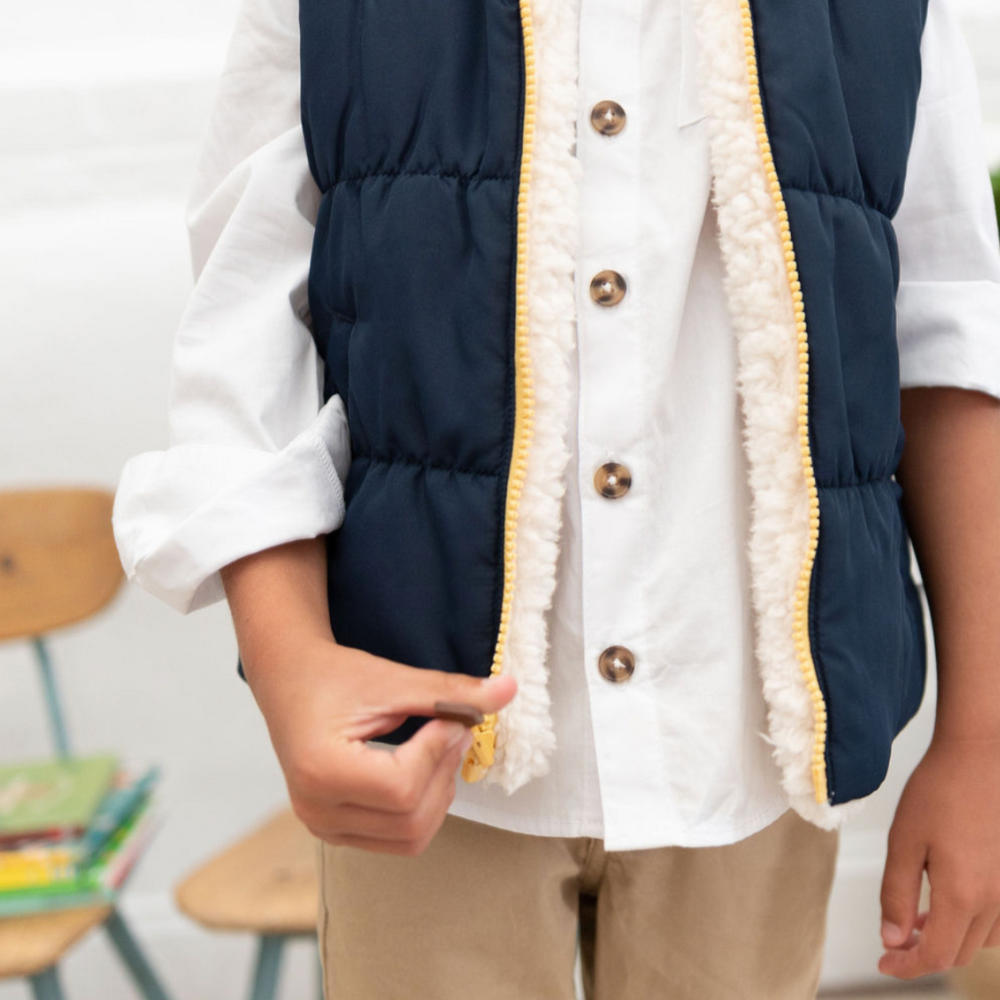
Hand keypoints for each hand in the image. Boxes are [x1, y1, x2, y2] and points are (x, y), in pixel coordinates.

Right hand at [245, 634, 517, 855]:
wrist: (290, 681)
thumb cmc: (335, 677)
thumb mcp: (393, 680)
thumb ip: (451, 692)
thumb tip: (510, 689)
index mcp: (321, 771)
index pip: (402, 786)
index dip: (437, 752)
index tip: (446, 719)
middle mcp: (317, 810)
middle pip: (410, 819)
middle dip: (443, 773)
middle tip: (451, 731)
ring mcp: (324, 828)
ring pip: (410, 837)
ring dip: (438, 794)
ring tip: (436, 749)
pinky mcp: (335, 832)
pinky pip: (397, 840)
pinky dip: (421, 808)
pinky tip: (420, 770)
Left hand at [879, 734, 999, 977]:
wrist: (981, 759)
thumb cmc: (940, 791)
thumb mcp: (904, 841)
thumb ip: (897, 894)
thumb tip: (892, 938)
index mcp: (963, 895)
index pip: (935, 955)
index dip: (906, 967)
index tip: (884, 964)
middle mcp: (995, 901)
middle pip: (958, 953)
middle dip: (923, 955)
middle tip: (892, 942)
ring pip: (979, 940)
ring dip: (947, 940)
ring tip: (915, 921)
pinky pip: (997, 921)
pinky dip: (970, 925)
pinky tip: (948, 903)